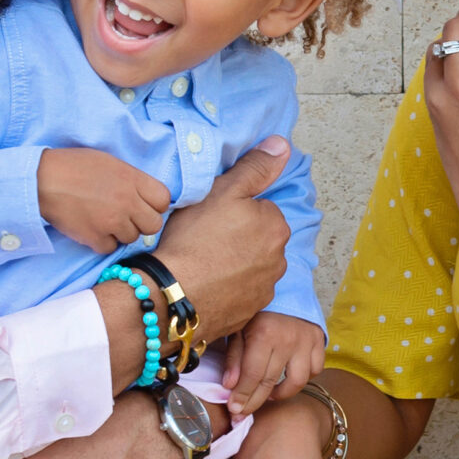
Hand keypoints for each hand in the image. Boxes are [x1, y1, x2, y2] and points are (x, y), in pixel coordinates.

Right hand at [38, 149, 170, 253]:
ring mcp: (112, 221)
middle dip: (141, 223)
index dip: (154, 204)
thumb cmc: (74, 166)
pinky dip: (101, 242)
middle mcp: (127, 201)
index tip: (142, 205)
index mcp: (132, 179)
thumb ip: (132, 180)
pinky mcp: (95, 237)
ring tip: (102, 219)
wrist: (42, 179)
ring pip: (132, 238)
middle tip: (125, 217)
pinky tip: (91, 229)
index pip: (163, 200)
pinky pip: (110, 248)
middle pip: (153, 224)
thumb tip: (145, 196)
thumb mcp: (110, 163)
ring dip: (120, 233)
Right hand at [151, 138, 290, 341]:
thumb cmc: (196, 239)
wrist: (175, 295)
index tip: (213, 219)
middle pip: (258, 240)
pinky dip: (228, 289)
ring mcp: (265, 289)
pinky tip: (206, 285)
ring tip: (204, 264)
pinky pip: (240, 293)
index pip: (260, 210)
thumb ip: (255, 168)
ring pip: (250, 267)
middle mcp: (279, 260)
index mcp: (276, 226)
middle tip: (206, 240)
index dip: (234, 212)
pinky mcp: (249, 313)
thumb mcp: (223, 191)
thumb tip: (282, 145)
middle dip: (238, 239)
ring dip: (234, 265)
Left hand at [219, 312, 325, 419]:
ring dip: (281, 393)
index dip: (242, 396)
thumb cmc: (257, 313)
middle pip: (271, 382)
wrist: (285, 291)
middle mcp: (288, 339)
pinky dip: (304, 378)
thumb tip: (229, 386)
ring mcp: (306, 341)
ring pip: (297, 381)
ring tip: (268, 394)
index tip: (234, 410)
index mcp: (264, 334)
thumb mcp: (239, 330)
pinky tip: (289, 377)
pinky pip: (315, 370)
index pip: (252, 375)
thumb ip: (234, 358)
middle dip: (255, 402)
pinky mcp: (319, 341)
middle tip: (244, 413)